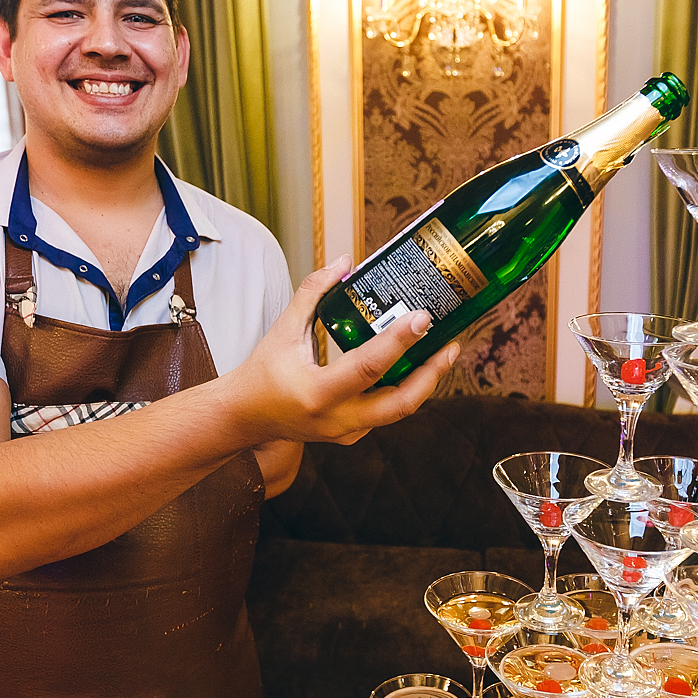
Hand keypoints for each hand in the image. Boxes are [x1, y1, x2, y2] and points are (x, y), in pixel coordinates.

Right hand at [221, 257, 458, 446]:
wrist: (246, 415)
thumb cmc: (263, 371)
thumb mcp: (284, 328)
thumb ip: (313, 293)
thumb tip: (345, 263)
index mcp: (316, 392)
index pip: (367, 367)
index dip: (398, 341)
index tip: (423, 318)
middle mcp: (335, 419)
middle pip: (399, 403)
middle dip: (431, 373)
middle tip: (451, 343)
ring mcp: (346, 432)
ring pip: (399, 411)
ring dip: (426, 382)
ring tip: (444, 352)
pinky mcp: (351, 435)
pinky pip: (386, 414)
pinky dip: (405, 390)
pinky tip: (418, 366)